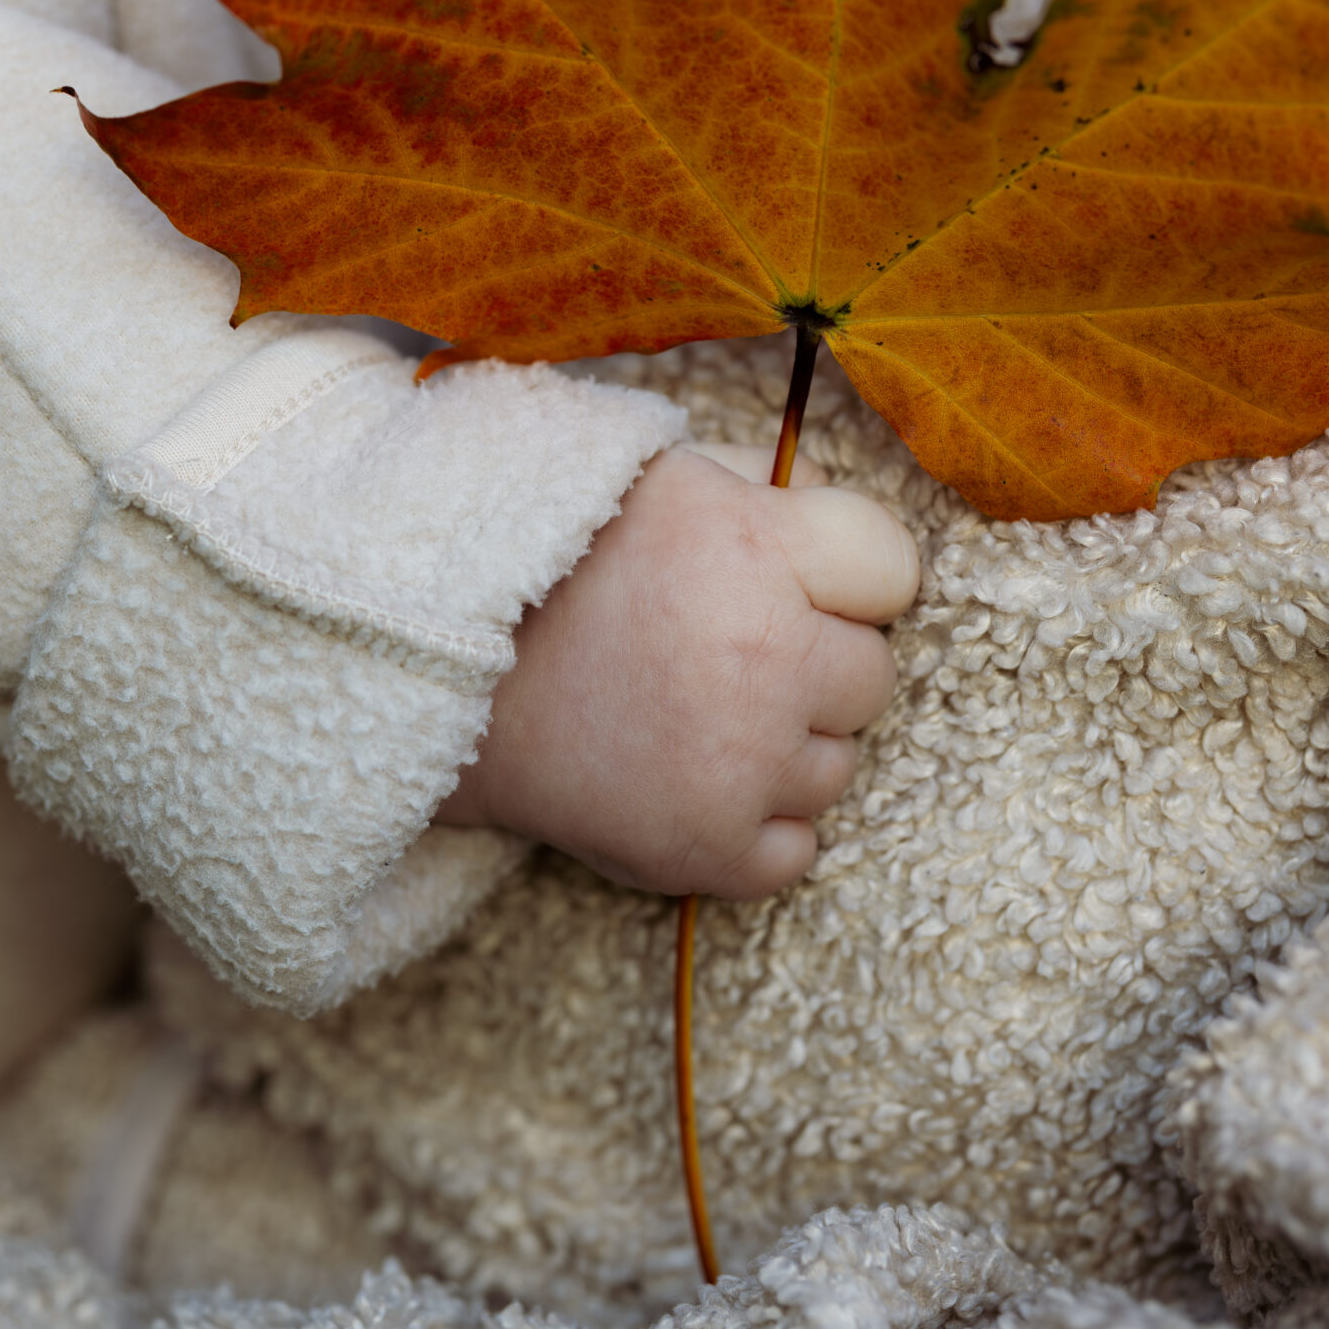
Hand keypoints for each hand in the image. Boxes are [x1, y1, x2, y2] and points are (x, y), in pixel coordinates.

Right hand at [441, 445, 918, 898]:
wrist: (435, 674)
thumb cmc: (552, 564)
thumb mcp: (657, 479)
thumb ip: (760, 477)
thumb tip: (827, 499)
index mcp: (756, 548)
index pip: (894, 568)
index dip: (842, 575)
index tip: (780, 580)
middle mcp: (763, 655)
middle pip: (872, 675)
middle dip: (813, 663)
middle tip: (721, 653)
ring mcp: (739, 763)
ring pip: (836, 767)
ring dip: (781, 749)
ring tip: (690, 716)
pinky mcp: (704, 848)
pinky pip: (796, 851)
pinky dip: (752, 829)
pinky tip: (690, 780)